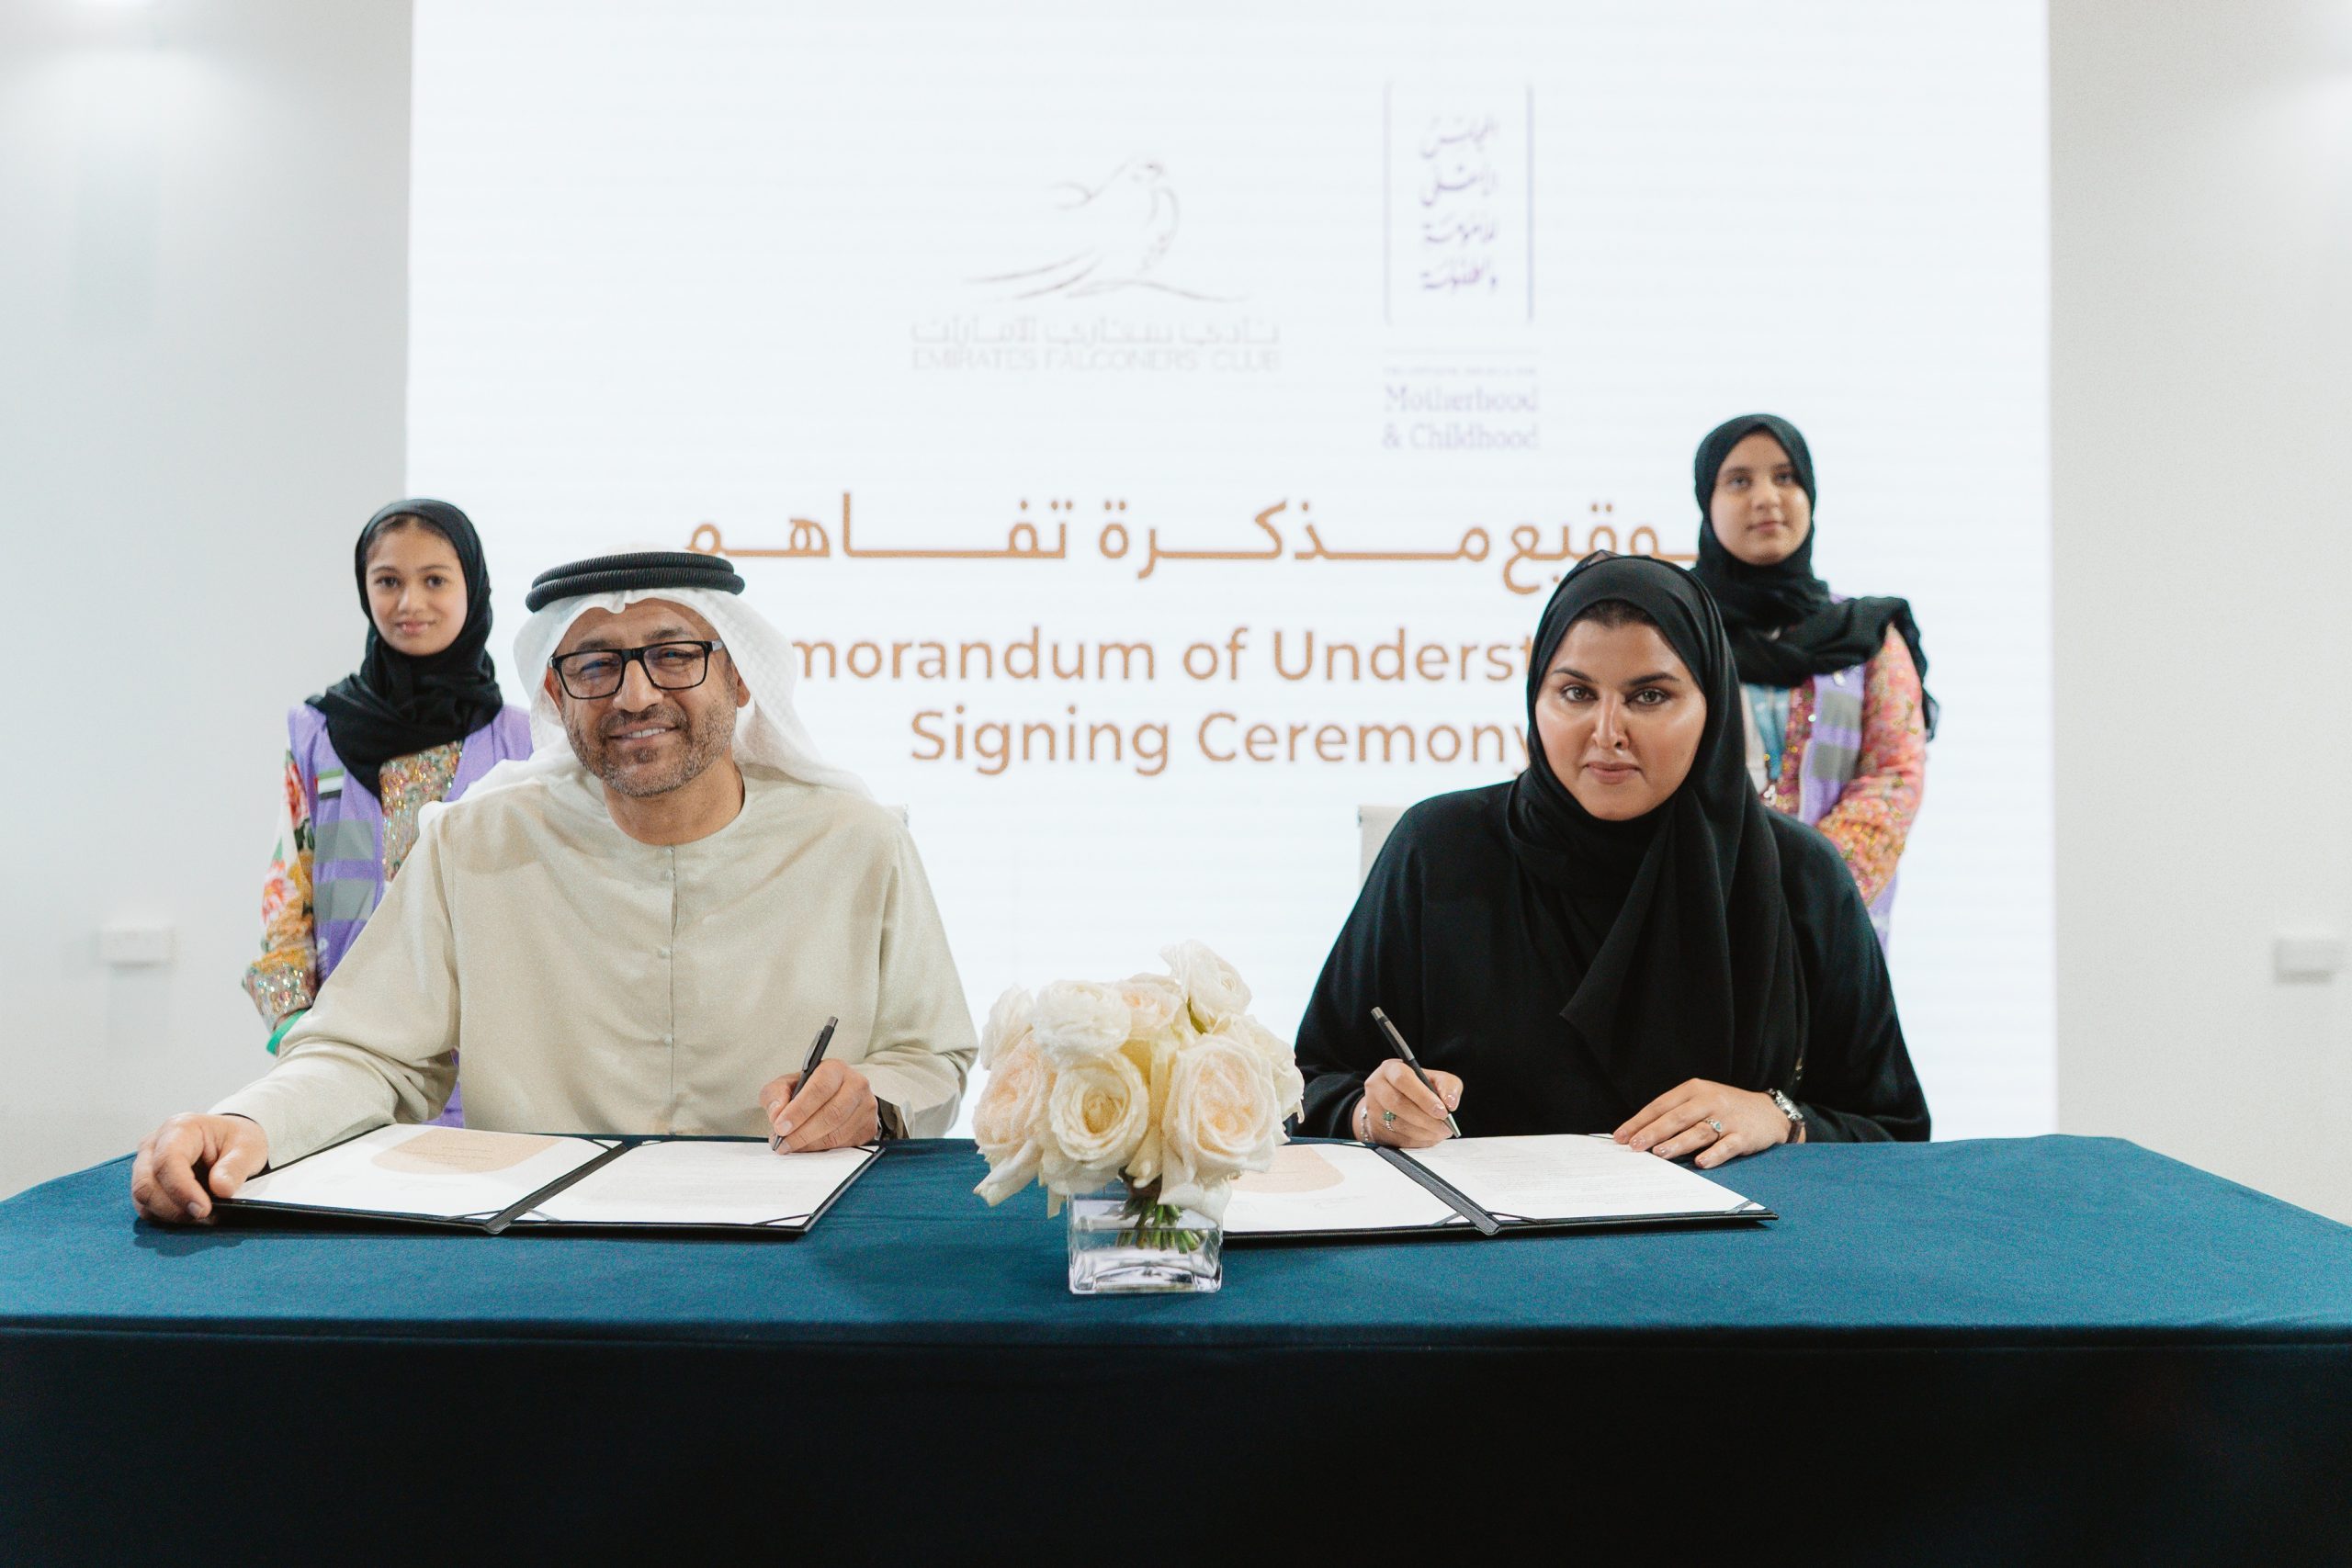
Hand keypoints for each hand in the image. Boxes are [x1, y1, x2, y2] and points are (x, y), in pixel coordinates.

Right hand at [131, 1114, 269, 1223]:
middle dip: (174, 1208)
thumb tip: (221, 1190)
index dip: (181, 1189)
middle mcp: (154, 1144)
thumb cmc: (236, 1140)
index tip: (203, 1209)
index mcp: (180, 1128)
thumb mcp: (248, 1147)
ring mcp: (145, 1164)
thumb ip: (236, 1167)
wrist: (229, 1140)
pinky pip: (146, 1208)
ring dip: (171, 1215)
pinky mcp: (146, 1183)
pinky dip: (167, 1217)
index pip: (167, 1161)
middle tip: (205, 1215)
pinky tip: (191, 1214)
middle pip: (146, 1184)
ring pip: (142, 1199)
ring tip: (203, 1215)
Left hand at [757, 1060, 877, 1152]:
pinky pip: (844, 1145)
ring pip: (838, 1133)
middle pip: (831, 1114)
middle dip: (802, 1133)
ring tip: (791, 1146)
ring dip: (810, 1144)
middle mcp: (856, 1085)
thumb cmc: (810, 1089)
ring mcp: (866, 1107)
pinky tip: (808, 1146)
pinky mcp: (869, 1128)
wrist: (836, 1096)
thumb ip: (775, 1094)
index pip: (819, 1089)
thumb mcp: (787, 1084)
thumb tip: (777, 1114)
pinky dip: (822, 1150)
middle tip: (783, 1142)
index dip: (798, 1111)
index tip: (780, 1126)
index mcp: (835, 1069)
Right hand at [1356, 1060, 1462, 1147]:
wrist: (1396, 1100)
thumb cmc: (1418, 1087)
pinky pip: (1396, 1139)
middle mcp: (1377, 1087)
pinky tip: (1429, 1137)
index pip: (1403, 1080)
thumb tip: (1450, 1103)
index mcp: (1391, 1069)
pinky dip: (1417, 1141)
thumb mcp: (1436, 1079)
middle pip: (1398, 1104)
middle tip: (1445, 1126)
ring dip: (1423, 1132)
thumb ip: (1448, 1086)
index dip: (1423, 1097)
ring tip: (1440, 1132)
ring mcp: (1373, 1109)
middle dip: (1425, 1118)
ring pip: (1397, 1124)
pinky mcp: (1375, 1129)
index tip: (1442, 1111)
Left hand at [1613, 1079, 1797, 1168]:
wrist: (1769, 1112)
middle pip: (1677, 1117)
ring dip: (1679, 1143)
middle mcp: (1710, 1100)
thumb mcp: (1700, 1100)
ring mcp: (1728, 1118)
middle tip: (1635, 1146)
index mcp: (1694, 1089)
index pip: (1661, 1105)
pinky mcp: (1744, 1136)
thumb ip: (1675, 1113)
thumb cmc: (1726, 1108)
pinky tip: (1701, 1163)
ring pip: (1699, 1131)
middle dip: (1653, 1132)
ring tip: (1660, 1153)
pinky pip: (1727, 1146)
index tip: (1621, 1137)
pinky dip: (1714, 1154)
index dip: (1640, 1121)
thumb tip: (1641, 1133)